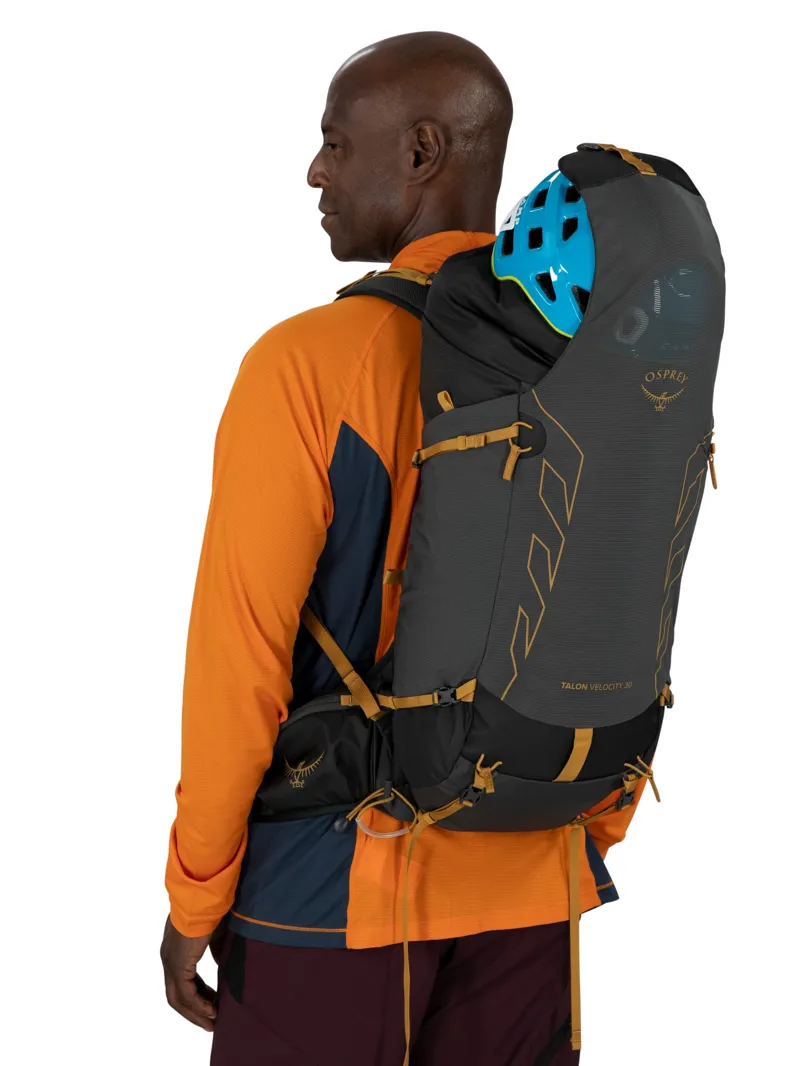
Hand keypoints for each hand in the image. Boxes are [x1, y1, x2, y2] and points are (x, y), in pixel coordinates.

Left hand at [160, 916, 216, 1030]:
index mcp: (175, 949)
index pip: (182, 980)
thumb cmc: (210, 911)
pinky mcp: (178, 966)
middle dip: (193, 1011)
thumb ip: (215, 952)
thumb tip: (221, 967)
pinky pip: (186, 994)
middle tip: (210, 1021)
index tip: (212, 1003)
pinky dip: (198, 1005)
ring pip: (178, 998)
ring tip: (212, 1022)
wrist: (203, 900)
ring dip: (195, 1013)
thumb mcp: (215, 935)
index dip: (197, 994)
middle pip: (176, 995)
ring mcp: (171, 963)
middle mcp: (169, 959)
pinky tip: (211, 1010)